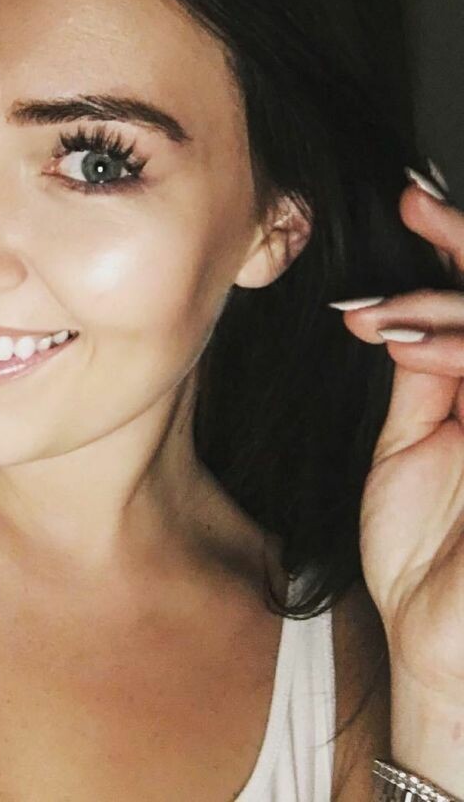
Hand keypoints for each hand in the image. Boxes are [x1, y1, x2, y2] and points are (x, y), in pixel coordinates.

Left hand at [330, 167, 463, 705]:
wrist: (438, 640)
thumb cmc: (427, 552)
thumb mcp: (411, 448)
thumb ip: (422, 380)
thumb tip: (404, 313)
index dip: (457, 249)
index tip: (412, 204)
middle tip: (416, 211)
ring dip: (454, 316)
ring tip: (389, 321)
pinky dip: (462, 358)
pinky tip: (417, 350)